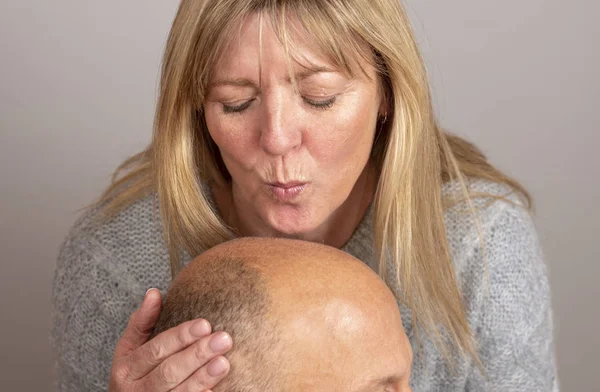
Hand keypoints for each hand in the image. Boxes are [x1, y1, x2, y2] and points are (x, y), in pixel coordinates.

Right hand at [109, 289, 232, 390]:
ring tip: (224, 362)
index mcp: (127, 368)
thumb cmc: (134, 372)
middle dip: (197, 355)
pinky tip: (217, 389)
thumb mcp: (130, 348)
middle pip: (169, 372)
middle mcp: (136, 390)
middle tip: (223, 339)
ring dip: (203, 378)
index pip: (156, 349)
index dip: (180, 337)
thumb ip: (142, 321)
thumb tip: (154, 293)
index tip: (205, 324)